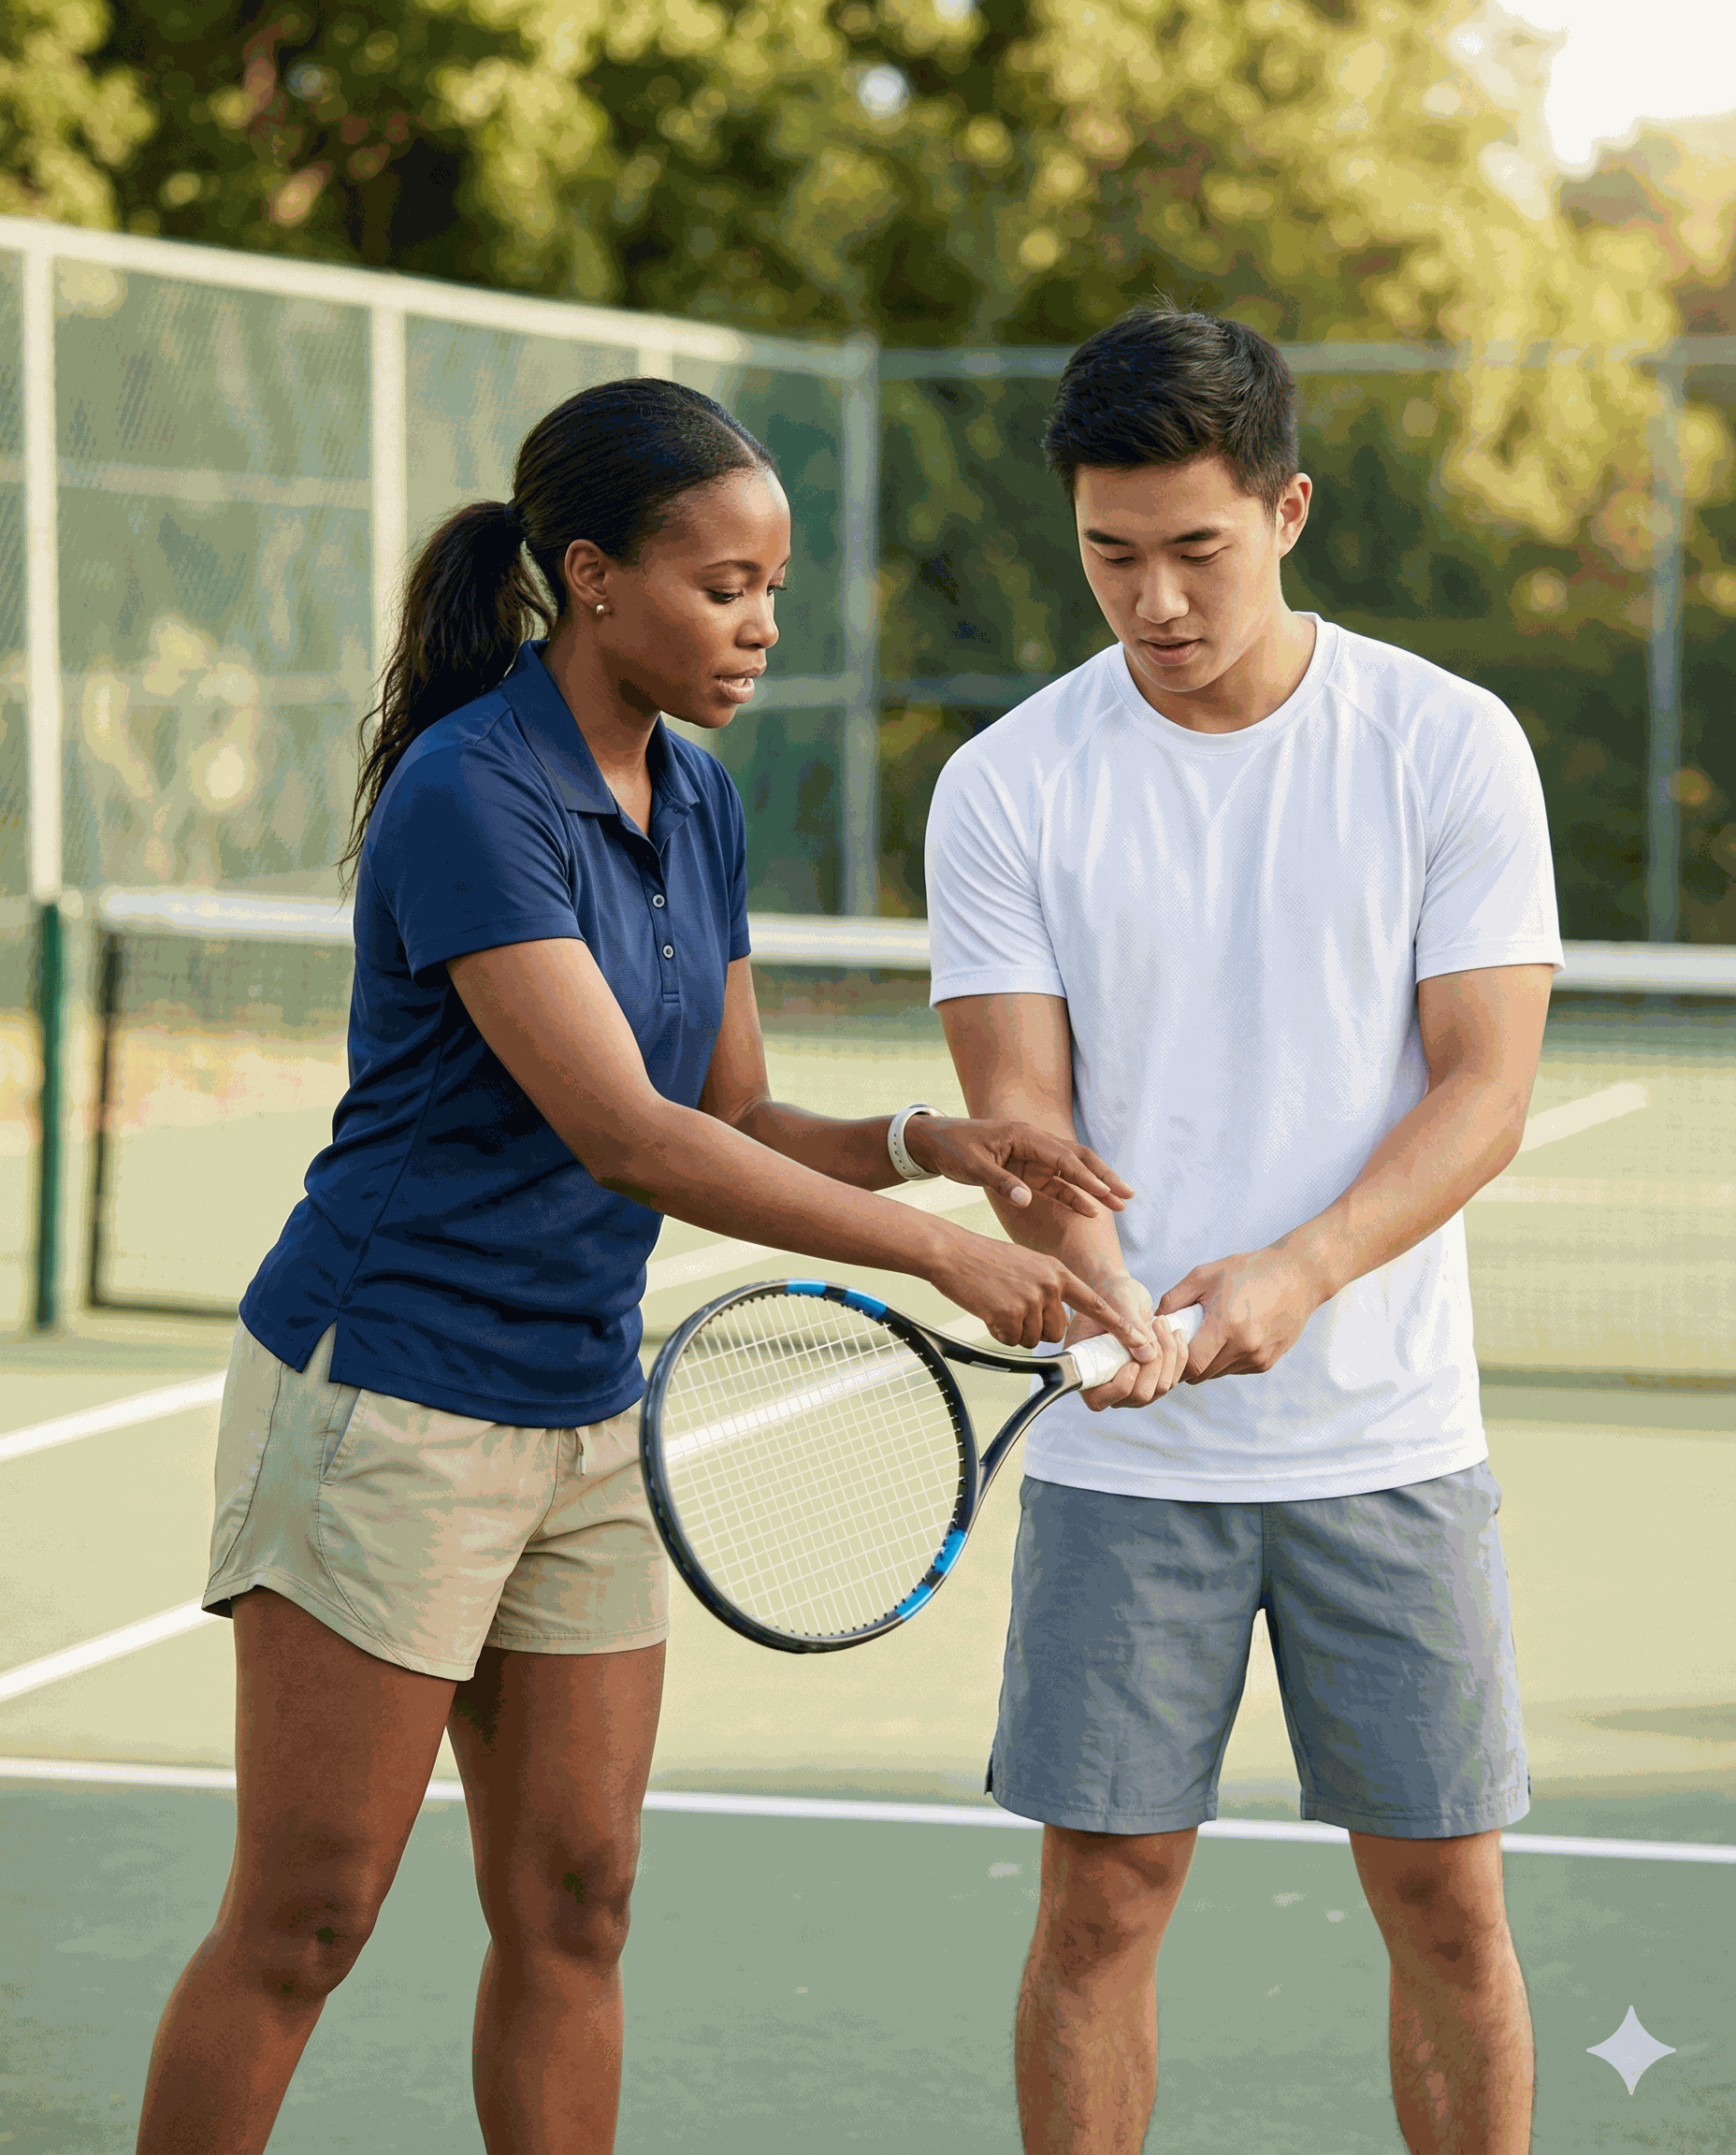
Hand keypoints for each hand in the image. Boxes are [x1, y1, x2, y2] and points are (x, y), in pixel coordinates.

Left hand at [904, 1114, 1132, 1217]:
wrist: (934, 1142)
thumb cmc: (952, 1148)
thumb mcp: (973, 1166)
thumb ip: (1001, 1182)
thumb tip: (1027, 1200)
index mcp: (1024, 1136)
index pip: (1063, 1157)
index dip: (1085, 1177)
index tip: (1104, 1194)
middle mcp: (1035, 1143)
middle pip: (1078, 1159)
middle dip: (1104, 1177)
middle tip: (1127, 1196)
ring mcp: (1033, 1157)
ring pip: (1072, 1171)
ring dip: (1094, 1187)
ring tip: (1119, 1205)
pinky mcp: (1027, 1171)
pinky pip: (1056, 1184)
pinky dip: (1073, 1195)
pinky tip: (1090, 1210)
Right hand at [927, 1229, 1160, 1358]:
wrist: (952, 1252)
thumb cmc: (985, 1259)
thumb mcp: (1027, 1263)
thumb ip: (1048, 1286)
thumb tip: (1055, 1318)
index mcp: (1057, 1271)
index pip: (1095, 1303)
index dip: (1120, 1326)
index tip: (1141, 1344)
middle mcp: (1048, 1285)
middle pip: (1056, 1331)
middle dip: (1036, 1329)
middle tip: (1012, 1308)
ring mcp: (1029, 1300)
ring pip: (1033, 1338)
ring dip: (1015, 1331)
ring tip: (998, 1304)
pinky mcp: (1008, 1313)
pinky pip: (1011, 1340)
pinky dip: (999, 1332)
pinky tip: (988, 1310)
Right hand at [1064, 1275, 1191, 1411]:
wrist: (1121, 1293)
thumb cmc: (1110, 1294)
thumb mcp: (1116, 1303)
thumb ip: (1126, 1326)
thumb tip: (1147, 1355)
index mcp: (1085, 1368)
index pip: (1099, 1400)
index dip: (1120, 1386)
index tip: (1132, 1361)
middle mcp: (1107, 1383)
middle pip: (1139, 1396)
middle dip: (1154, 1363)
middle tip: (1155, 1327)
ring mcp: (1131, 1384)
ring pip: (1160, 1388)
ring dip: (1169, 1356)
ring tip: (1163, 1323)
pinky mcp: (1150, 1378)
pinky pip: (1172, 1378)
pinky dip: (1179, 1356)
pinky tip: (1175, 1332)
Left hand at [1158, 1243, 1328, 1381]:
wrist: (1298, 1276)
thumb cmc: (1248, 1270)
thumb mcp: (1205, 1275)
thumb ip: (1174, 1298)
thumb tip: (1154, 1321)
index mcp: (1226, 1325)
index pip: (1191, 1365)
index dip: (1175, 1362)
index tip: (1168, 1350)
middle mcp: (1245, 1347)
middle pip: (1203, 1374)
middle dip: (1188, 1363)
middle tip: (1182, 1344)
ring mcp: (1259, 1357)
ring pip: (1219, 1373)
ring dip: (1208, 1363)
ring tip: (1207, 1337)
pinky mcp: (1268, 1362)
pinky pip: (1237, 1369)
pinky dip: (1228, 1360)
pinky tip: (1230, 1337)